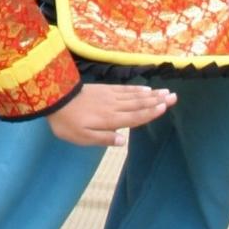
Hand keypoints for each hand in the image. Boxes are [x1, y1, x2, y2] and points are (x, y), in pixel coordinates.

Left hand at [47, 83, 176, 147]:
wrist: (54, 98)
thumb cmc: (67, 122)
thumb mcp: (82, 138)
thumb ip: (103, 139)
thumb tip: (123, 141)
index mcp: (110, 120)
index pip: (135, 117)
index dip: (151, 112)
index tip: (166, 107)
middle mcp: (114, 106)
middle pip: (139, 104)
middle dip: (157, 100)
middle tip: (174, 96)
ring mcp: (109, 96)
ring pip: (134, 95)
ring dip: (151, 94)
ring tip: (165, 91)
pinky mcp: (104, 89)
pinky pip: (124, 89)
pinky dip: (136, 89)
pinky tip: (145, 88)